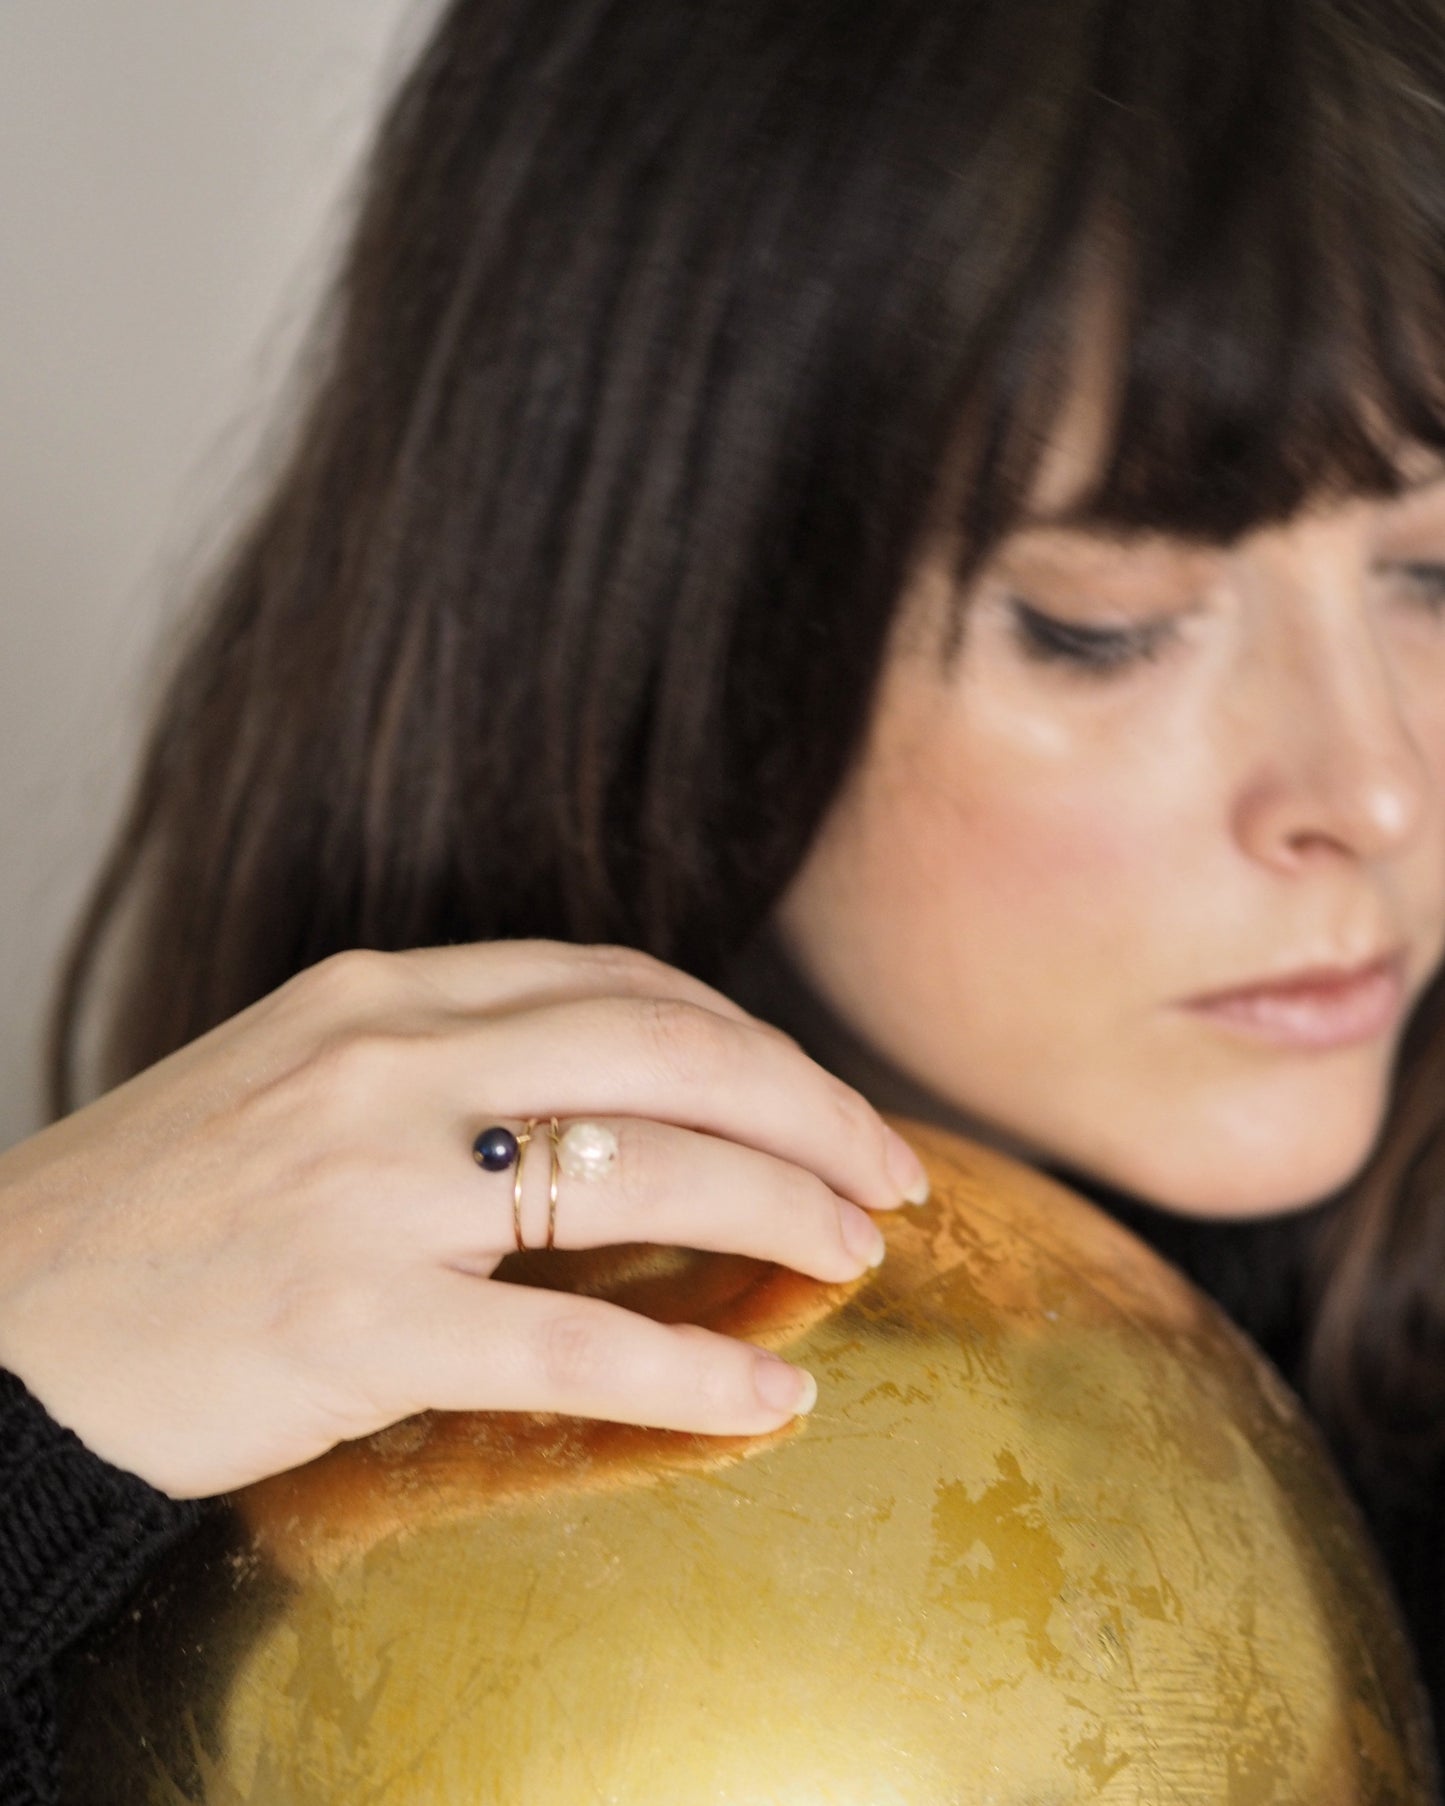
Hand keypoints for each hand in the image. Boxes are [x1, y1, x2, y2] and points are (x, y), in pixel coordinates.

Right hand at [0, 943, 927, 1497]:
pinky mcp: (353, 1323)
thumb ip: (438, 1068)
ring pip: (644, 1170)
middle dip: (809, 1105)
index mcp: (375, 993)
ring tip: (857, 1251)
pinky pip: (571, 1338)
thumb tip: (605, 1103)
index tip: (816, 1095)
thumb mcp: (288, 1083)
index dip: (745, 1036)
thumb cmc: (145, 1216)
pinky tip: (770, 1394)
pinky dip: (691, 1365)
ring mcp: (371, 1186)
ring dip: (784, 1209)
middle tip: (892, 1168)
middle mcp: (387, 1063)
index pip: (617, 979)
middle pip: (666, 1049)